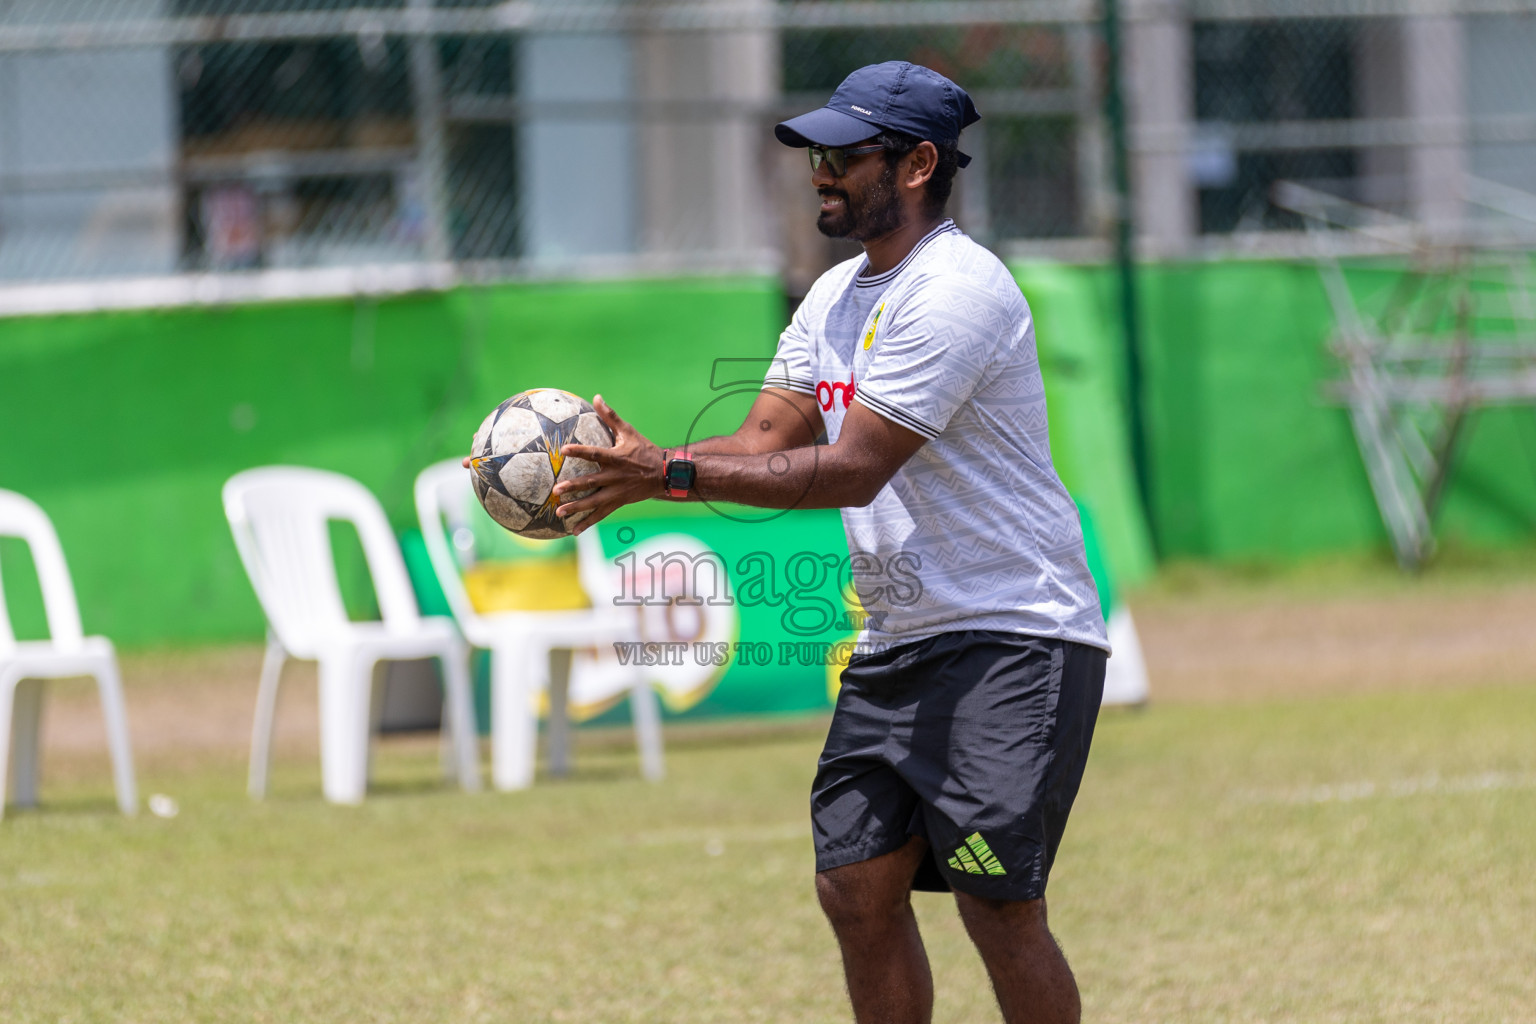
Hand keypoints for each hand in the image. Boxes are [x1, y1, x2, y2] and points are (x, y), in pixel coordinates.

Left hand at [552, 394, 665, 532]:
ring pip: (594, 502)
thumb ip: (610, 416)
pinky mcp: (618, 503)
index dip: (580, 451)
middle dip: (574, 487)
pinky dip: (588, 522)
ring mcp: (617, 492)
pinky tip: (574, 530)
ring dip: (576, 507)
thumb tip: (596, 397)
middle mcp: (615, 477)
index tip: (564, 450)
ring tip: (559, 511)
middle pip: (591, 482)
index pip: (595, 454)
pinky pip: (601, 514)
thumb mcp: (628, 432)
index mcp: (616, 458)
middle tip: (557, 490)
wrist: (665, 473)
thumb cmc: (644, 450)